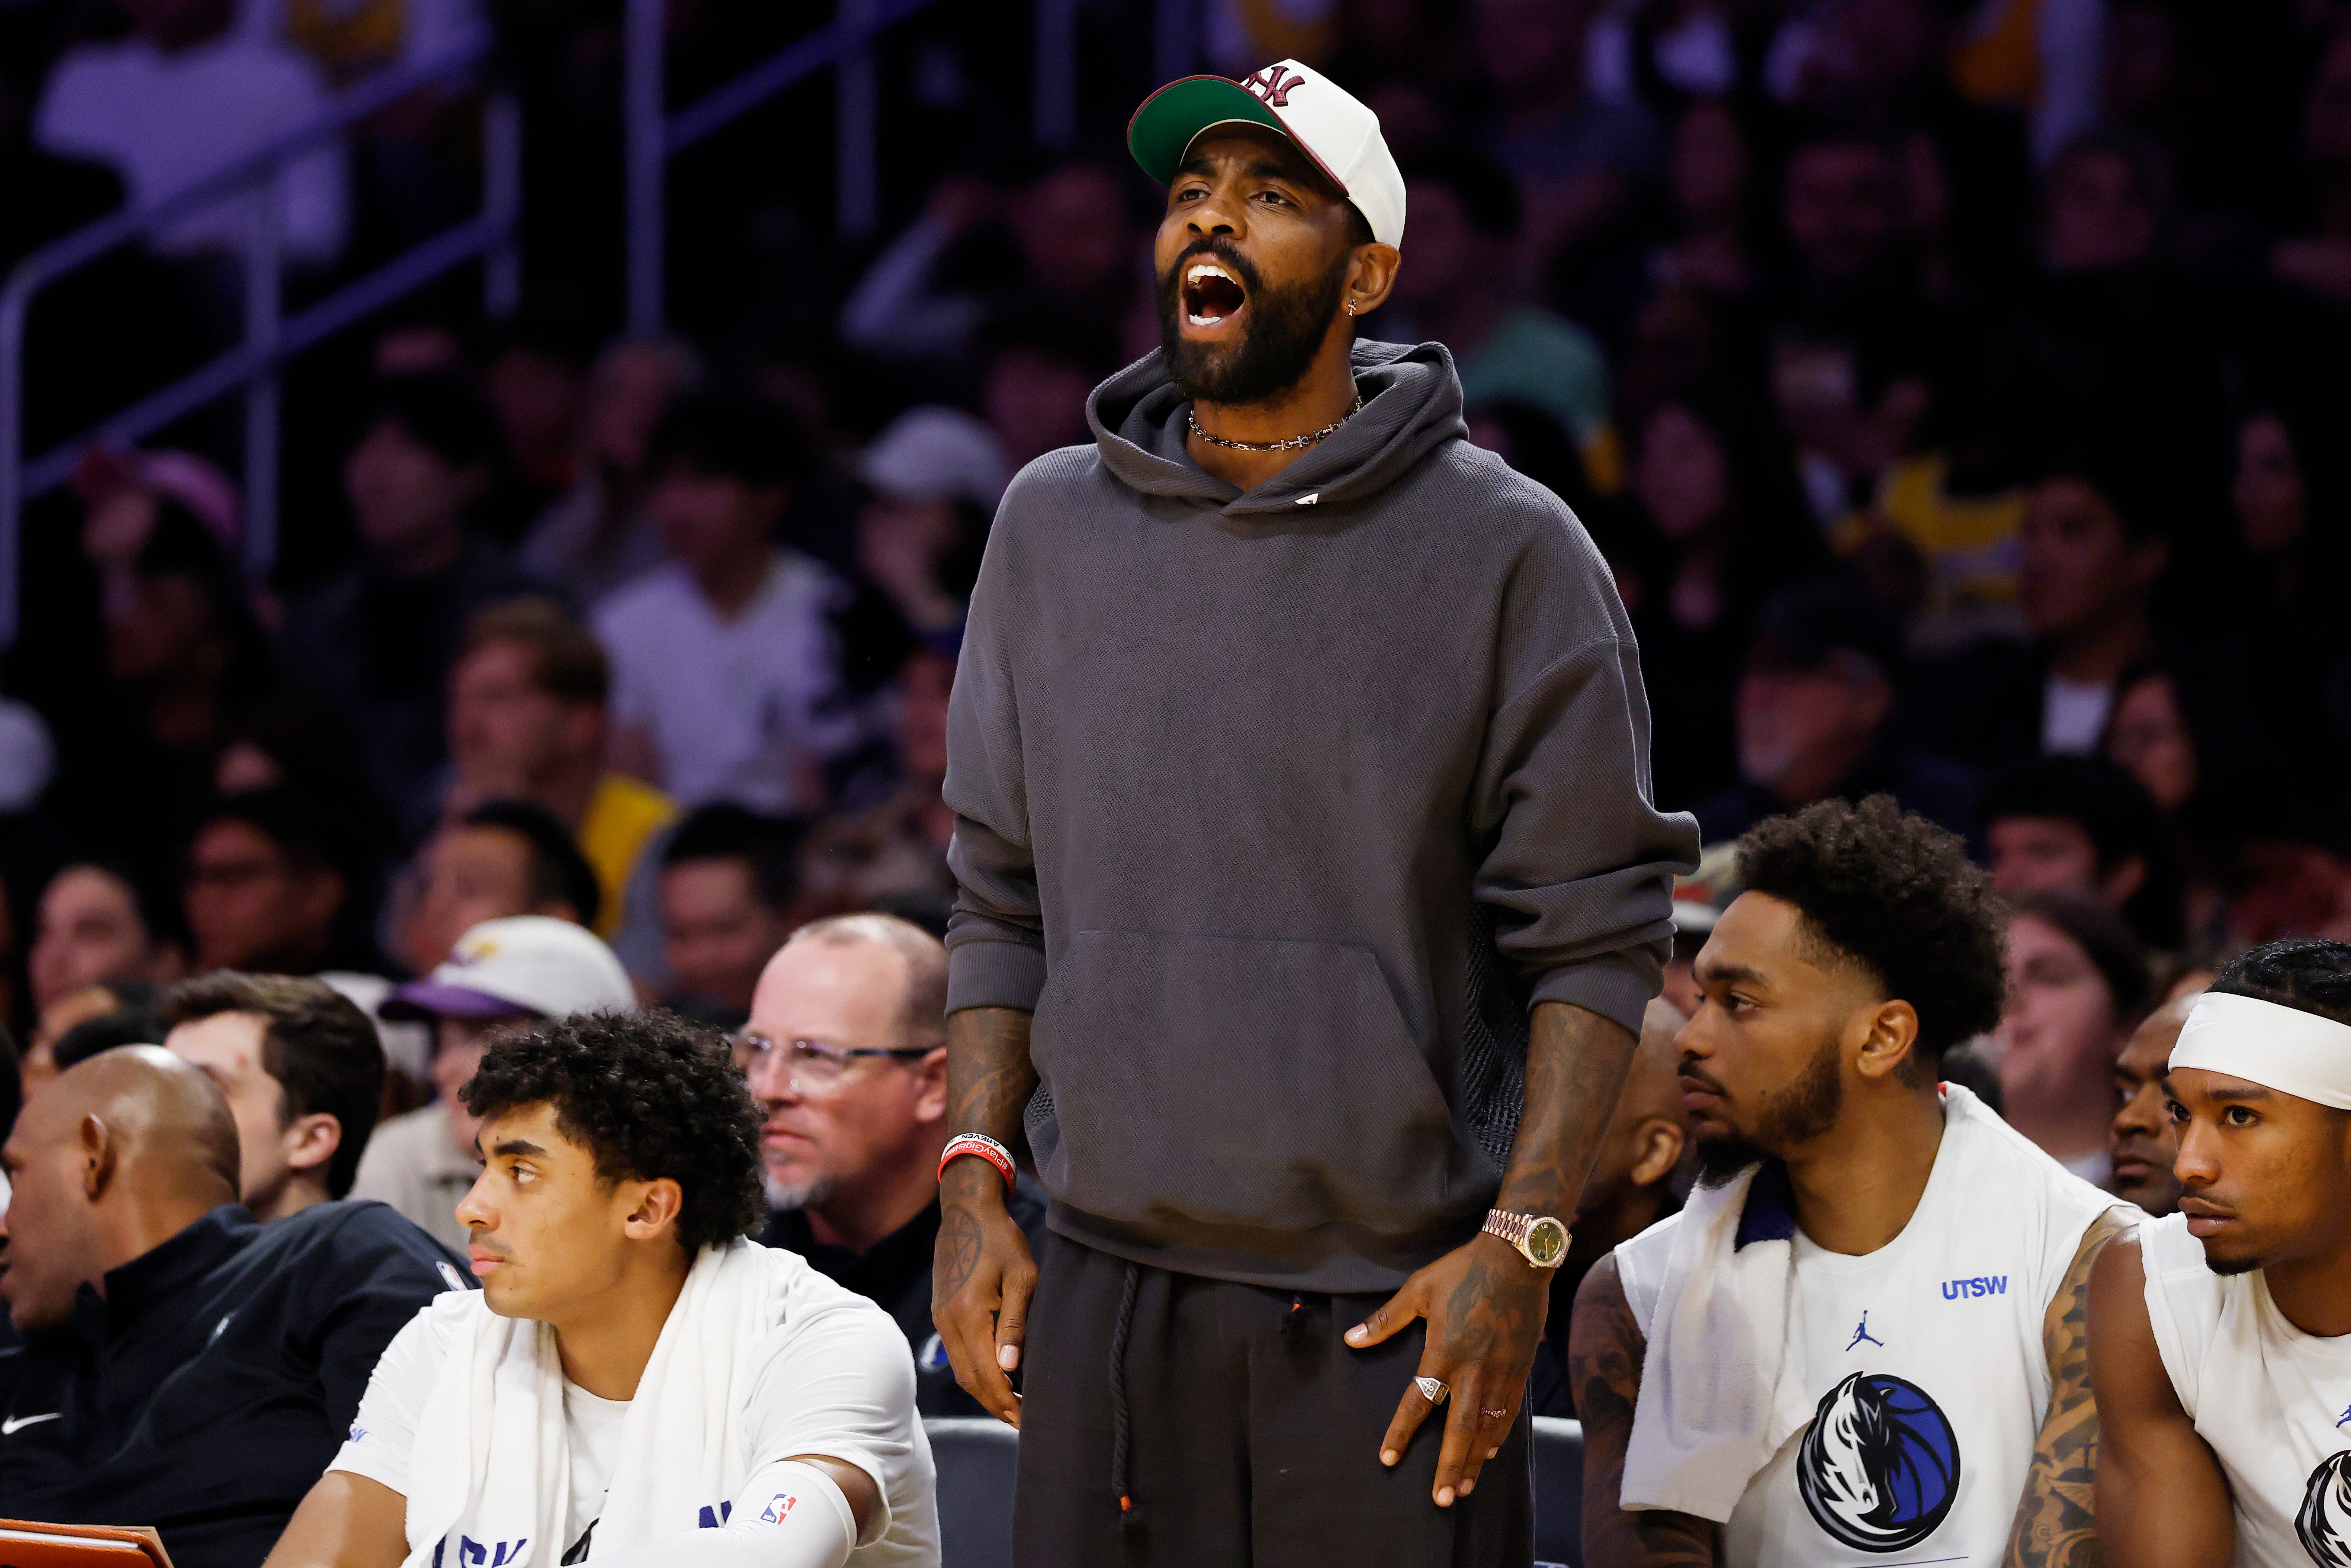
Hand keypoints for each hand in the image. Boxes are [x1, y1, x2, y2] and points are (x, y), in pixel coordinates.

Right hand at [931, 1162, 1036, 1427]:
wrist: (967, 1212)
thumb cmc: (1002, 1241)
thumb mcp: (1021, 1277)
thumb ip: (1015, 1323)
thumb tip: (1010, 1367)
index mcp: (968, 1315)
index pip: (985, 1374)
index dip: (1005, 1402)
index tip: (1026, 1421)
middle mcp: (948, 1322)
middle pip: (969, 1380)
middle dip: (995, 1405)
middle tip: (1022, 1422)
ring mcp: (941, 1318)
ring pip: (961, 1370)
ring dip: (985, 1391)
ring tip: (1012, 1405)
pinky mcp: (942, 1313)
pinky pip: (957, 1354)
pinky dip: (975, 1372)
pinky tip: (996, 1374)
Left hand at [1346, 1232, 1547, 1506]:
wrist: (1517, 1258)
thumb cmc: (1463, 1271)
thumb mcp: (1419, 1290)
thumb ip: (1386, 1320)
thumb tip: (1352, 1339)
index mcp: (1444, 1352)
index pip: (1418, 1401)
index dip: (1401, 1432)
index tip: (1388, 1458)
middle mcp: (1473, 1370)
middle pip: (1459, 1429)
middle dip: (1450, 1466)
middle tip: (1442, 1499)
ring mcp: (1500, 1372)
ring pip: (1487, 1428)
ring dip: (1475, 1460)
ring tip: (1463, 1486)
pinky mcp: (1520, 1369)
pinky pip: (1509, 1412)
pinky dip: (1499, 1435)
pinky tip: (1491, 1451)